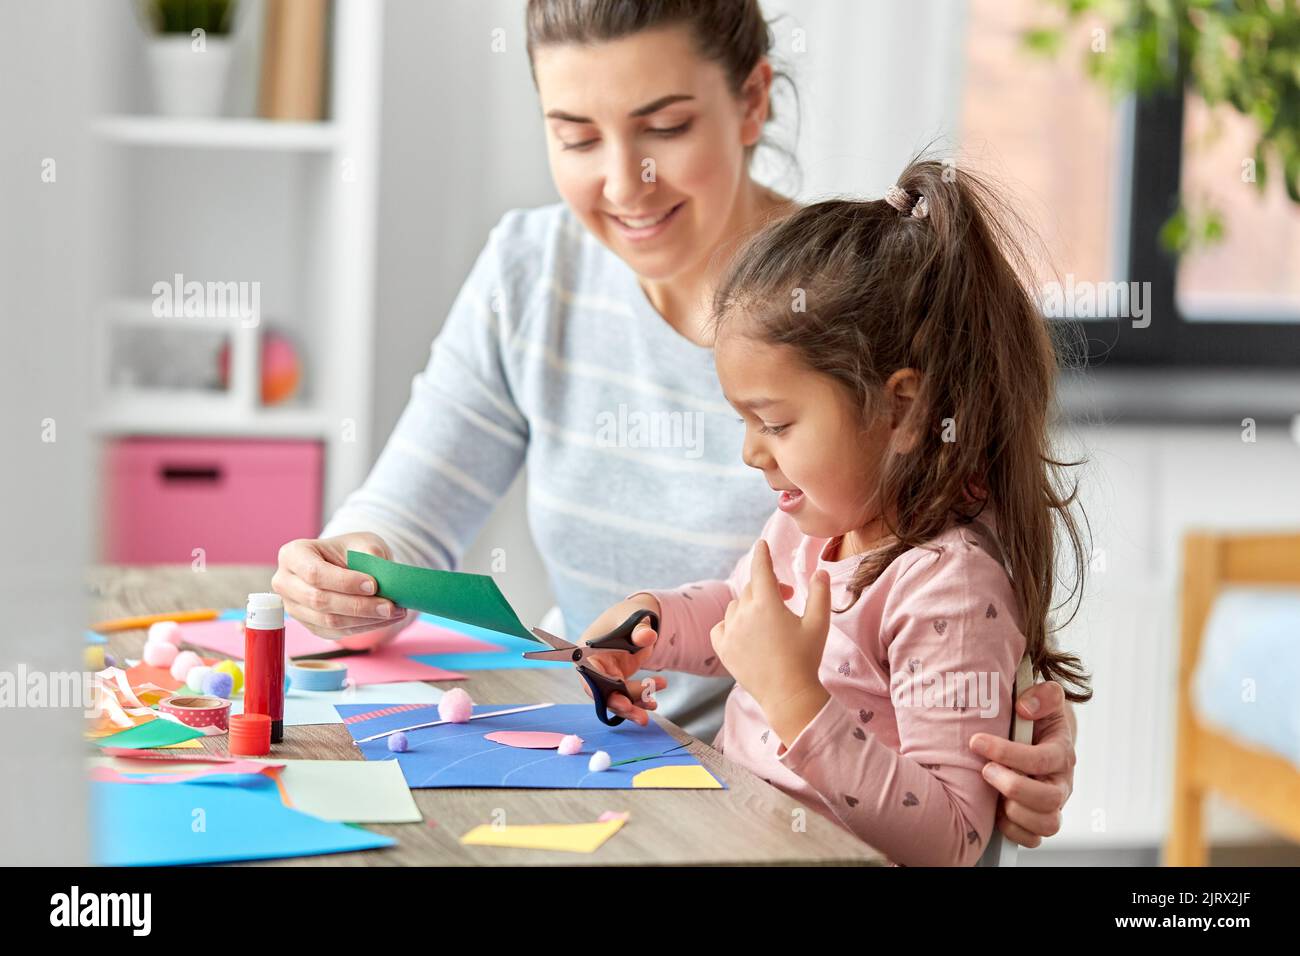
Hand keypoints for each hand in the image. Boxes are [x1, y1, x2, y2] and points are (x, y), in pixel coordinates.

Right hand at [272, 532, 413, 644]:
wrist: (348, 564)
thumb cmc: (352, 549)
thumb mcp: (363, 542)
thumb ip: (371, 555)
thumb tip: (383, 579)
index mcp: (293, 554)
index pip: (314, 573)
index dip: (344, 582)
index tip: (373, 584)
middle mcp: (286, 582)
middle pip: (319, 601)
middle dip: (358, 606)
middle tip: (390, 606)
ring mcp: (294, 607)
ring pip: (328, 621)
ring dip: (364, 620)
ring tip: (394, 613)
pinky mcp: (309, 625)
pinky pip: (335, 633)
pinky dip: (363, 627)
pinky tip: (385, 620)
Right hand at [575, 595, 666, 726]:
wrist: (634, 621)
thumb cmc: (627, 618)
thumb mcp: (634, 620)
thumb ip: (640, 630)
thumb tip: (648, 636)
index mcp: (587, 652)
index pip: (589, 676)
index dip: (601, 692)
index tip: (621, 702)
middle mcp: (592, 668)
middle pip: (603, 692)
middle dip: (622, 704)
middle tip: (641, 716)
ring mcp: (605, 677)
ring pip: (616, 699)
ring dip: (634, 706)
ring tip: (653, 706)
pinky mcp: (617, 684)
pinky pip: (626, 697)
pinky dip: (640, 702)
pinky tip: (653, 703)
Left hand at [709, 540, 830, 741]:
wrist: (788, 695)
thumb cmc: (805, 658)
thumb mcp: (819, 624)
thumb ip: (820, 594)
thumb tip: (820, 572)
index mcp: (767, 604)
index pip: (760, 569)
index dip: (762, 554)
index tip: (761, 544)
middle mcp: (744, 614)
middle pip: (751, 588)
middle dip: (767, 587)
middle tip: (787, 598)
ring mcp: (730, 632)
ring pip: (735, 607)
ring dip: (749, 606)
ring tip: (768, 621)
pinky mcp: (723, 649)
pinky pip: (720, 626)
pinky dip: (730, 624)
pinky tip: (743, 632)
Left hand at [969, 681, 1076, 847]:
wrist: (1039, 734)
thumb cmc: (1035, 716)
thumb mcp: (1041, 697)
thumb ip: (1042, 695)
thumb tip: (1025, 708)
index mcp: (1061, 752)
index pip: (1041, 759)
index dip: (1007, 752)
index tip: (976, 742)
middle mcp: (1061, 782)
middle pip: (1048, 799)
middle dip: (1012, 786)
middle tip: (985, 770)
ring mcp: (1052, 804)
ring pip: (1046, 825)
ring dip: (1014, 812)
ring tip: (992, 794)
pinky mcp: (1039, 820)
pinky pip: (1033, 839)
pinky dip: (1013, 830)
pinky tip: (996, 812)